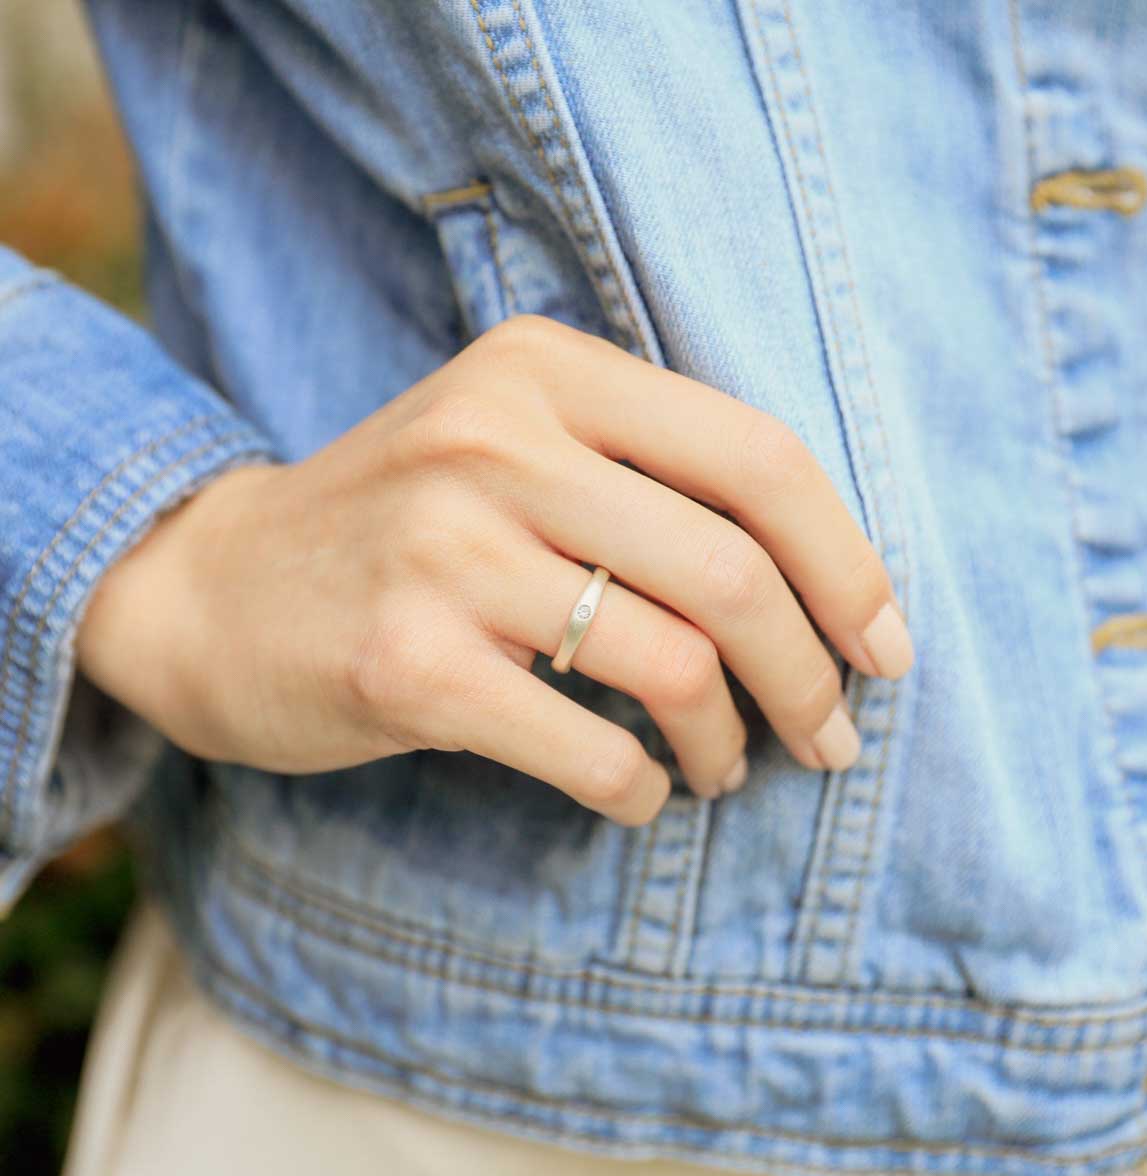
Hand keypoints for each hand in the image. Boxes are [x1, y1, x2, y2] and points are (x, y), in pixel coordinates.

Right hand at [76, 315, 912, 824]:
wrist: (217, 588)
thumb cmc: (407, 528)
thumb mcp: (516, 451)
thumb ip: (651, 483)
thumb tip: (829, 593)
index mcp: (547, 369)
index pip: (758, 455)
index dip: (849, 563)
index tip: (886, 648)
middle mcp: (496, 440)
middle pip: (733, 570)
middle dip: (812, 674)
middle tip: (832, 738)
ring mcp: (444, 551)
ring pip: (675, 664)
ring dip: (731, 742)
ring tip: (726, 769)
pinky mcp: (406, 664)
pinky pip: (591, 747)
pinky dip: (642, 789)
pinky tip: (639, 792)